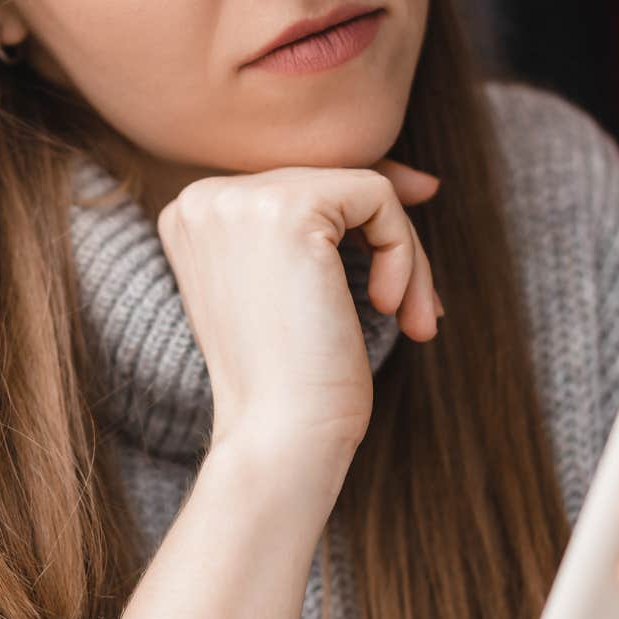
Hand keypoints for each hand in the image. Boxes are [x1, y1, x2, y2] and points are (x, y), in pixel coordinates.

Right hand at [156, 158, 442, 457]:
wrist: (280, 438)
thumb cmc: (296, 382)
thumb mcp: (305, 287)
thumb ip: (339, 224)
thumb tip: (425, 180)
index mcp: (193, 216)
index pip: (299, 185)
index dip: (361, 223)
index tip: (403, 274)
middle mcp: (204, 197)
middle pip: (330, 183)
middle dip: (388, 247)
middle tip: (417, 315)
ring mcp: (240, 199)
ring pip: (360, 188)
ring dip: (404, 255)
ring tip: (413, 317)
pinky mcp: (289, 207)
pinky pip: (377, 197)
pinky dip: (404, 252)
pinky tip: (393, 308)